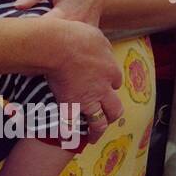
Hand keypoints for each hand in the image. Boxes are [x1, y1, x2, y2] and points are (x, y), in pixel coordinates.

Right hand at [41, 20, 123, 144]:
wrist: (59, 46)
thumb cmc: (77, 36)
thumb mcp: (97, 37)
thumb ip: (102, 47)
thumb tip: (99, 48)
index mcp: (112, 70)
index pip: (115, 82)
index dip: (110, 85)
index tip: (104, 86)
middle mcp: (103, 88)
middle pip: (115, 108)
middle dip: (113, 115)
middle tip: (109, 119)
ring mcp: (87, 99)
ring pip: (99, 121)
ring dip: (97, 131)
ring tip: (94, 138)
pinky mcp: (69, 105)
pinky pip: (72, 124)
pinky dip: (70, 133)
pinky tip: (68, 139)